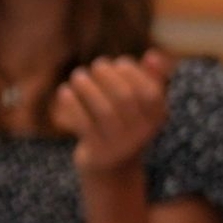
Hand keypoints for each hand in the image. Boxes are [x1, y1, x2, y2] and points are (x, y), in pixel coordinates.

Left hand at [53, 51, 173, 179]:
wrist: (111, 167)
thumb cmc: (127, 124)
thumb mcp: (142, 105)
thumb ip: (151, 79)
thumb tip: (152, 55)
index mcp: (158, 118)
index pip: (150, 92)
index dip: (134, 73)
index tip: (119, 63)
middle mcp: (142, 133)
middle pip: (125, 99)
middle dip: (109, 77)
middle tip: (96, 65)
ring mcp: (119, 144)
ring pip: (103, 111)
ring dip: (88, 88)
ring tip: (78, 75)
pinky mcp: (97, 152)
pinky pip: (83, 124)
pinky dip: (73, 105)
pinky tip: (65, 91)